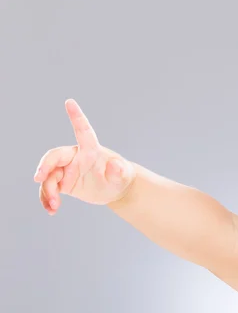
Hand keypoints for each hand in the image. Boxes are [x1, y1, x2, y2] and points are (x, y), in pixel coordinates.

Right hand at [34, 99, 135, 214]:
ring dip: (48, 191)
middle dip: (45, 166)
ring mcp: (66, 168)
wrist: (114, 190)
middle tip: (39, 180)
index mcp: (91, 150)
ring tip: (54, 206)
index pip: (82, 131)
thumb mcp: (122, 176)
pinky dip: (47, 199)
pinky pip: (49, 188)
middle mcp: (75, 156)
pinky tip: (51, 210)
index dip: (77, 117)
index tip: (70, 102)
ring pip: (49, 176)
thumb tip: (116, 165)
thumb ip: (119, 171)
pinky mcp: (62, 180)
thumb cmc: (120, 178)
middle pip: (54, 156)